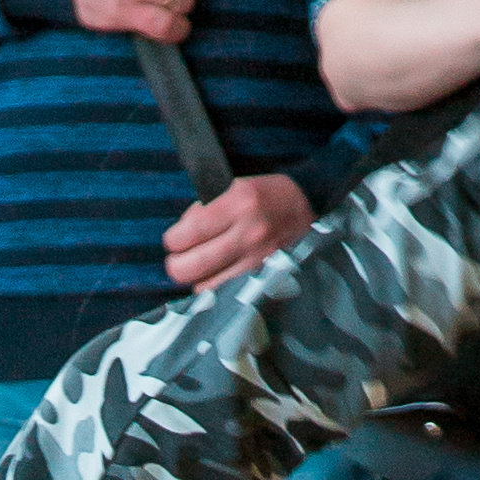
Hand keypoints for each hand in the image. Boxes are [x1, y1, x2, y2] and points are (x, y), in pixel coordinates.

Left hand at [163, 172, 312, 290]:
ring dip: (195, 279)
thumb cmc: (265, 194)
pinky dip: (213, 287)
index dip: (172, 240)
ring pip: (204, 287)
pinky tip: (214, 275)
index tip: (174, 239)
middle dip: (175, 264)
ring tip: (197, 266)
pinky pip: (224, 293)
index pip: (186, 234)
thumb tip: (180, 235)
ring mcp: (256, 259)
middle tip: (179, 257)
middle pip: (190, 267)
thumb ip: (203, 210)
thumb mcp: (232, 186)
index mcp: (237, 203)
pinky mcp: (263, 276)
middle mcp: (247, 233)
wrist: (307, 206)